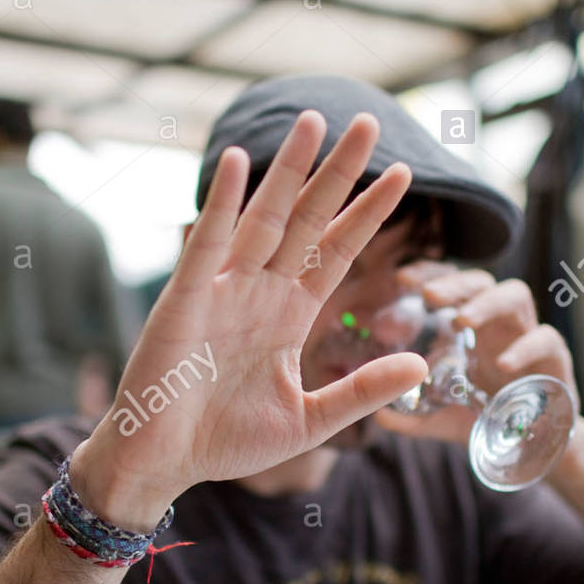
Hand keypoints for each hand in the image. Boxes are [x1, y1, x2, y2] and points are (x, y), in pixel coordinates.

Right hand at [74, 110, 428, 527]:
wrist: (164, 462)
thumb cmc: (226, 441)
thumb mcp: (310, 420)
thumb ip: (361, 391)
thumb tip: (420, 364)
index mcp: (290, 316)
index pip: (338, 252)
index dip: (369, 214)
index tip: (404, 174)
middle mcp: (260, 292)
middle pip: (307, 220)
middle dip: (338, 173)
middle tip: (368, 120)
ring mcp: (223, 291)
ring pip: (263, 220)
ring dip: (287, 171)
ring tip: (314, 122)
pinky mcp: (185, 301)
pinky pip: (208, 245)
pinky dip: (223, 206)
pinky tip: (240, 163)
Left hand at [374, 264, 579, 445]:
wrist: (535, 446)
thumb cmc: (487, 417)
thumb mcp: (442, 419)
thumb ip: (412, 418)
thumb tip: (380, 418)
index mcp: (471, 327)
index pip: (451, 286)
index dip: (430, 275)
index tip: (402, 278)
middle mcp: (498, 323)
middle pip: (481, 282)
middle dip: (455, 284)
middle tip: (428, 296)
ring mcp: (527, 336)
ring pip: (515, 296)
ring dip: (487, 304)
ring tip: (461, 321)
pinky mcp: (555, 359)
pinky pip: (546, 340)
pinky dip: (524, 348)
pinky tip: (502, 364)